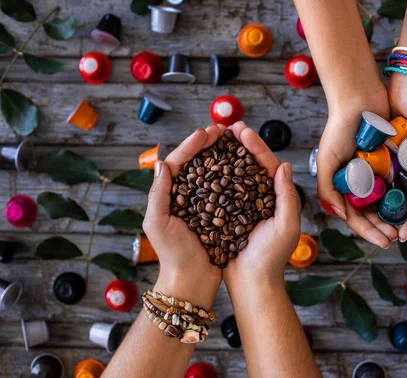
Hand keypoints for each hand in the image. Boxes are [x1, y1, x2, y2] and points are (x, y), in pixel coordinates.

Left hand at [143, 125, 224, 307]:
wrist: (192, 282)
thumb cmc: (173, 255)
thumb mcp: (157, 225)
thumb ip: (158, 194)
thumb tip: (162, 163)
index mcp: (169, 196)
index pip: (179, 163)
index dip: (192, 145)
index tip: (207, 132)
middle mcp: (186, 197)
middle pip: (197, 163)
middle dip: (208, 145)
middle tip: (223, 129)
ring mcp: (203, 205)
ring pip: (213, 174)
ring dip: (222, 156)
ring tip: (234, 142)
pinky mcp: (219, 215)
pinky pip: (226, 191)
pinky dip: (234, 176)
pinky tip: (244, 167)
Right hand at [222, 122, 301, 286]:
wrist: (253, 284)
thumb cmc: (272, 257)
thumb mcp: (286, 226)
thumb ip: (287, 196)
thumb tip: (285, 165)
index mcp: (276, 198)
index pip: (267, 165)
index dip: (255, 146)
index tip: (242, 130)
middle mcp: (260, 199)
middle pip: (248, 165)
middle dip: (239, 145)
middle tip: (228, 127)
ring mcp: (242, 207)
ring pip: (233, 175)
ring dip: (225, 157)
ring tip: (215, 140)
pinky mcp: (227, 216)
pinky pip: (220, 192)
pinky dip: (213, 177)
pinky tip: (203, 166)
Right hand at [316, 89, 398, 248]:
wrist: (359, 98)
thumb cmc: (338, 129)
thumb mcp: (326, 160)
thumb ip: (328, 189)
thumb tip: (341, 215)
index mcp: (343, 184)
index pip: (355, 216)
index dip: (368, 231)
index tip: (384, 241)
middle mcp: (360, 181)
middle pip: (372, 213)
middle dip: (384, 227)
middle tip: (398, 237)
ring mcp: (376, 172)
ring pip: (387, 201)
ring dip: (396, 216)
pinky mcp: (392, 160)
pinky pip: (399, 181)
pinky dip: (405, 194)